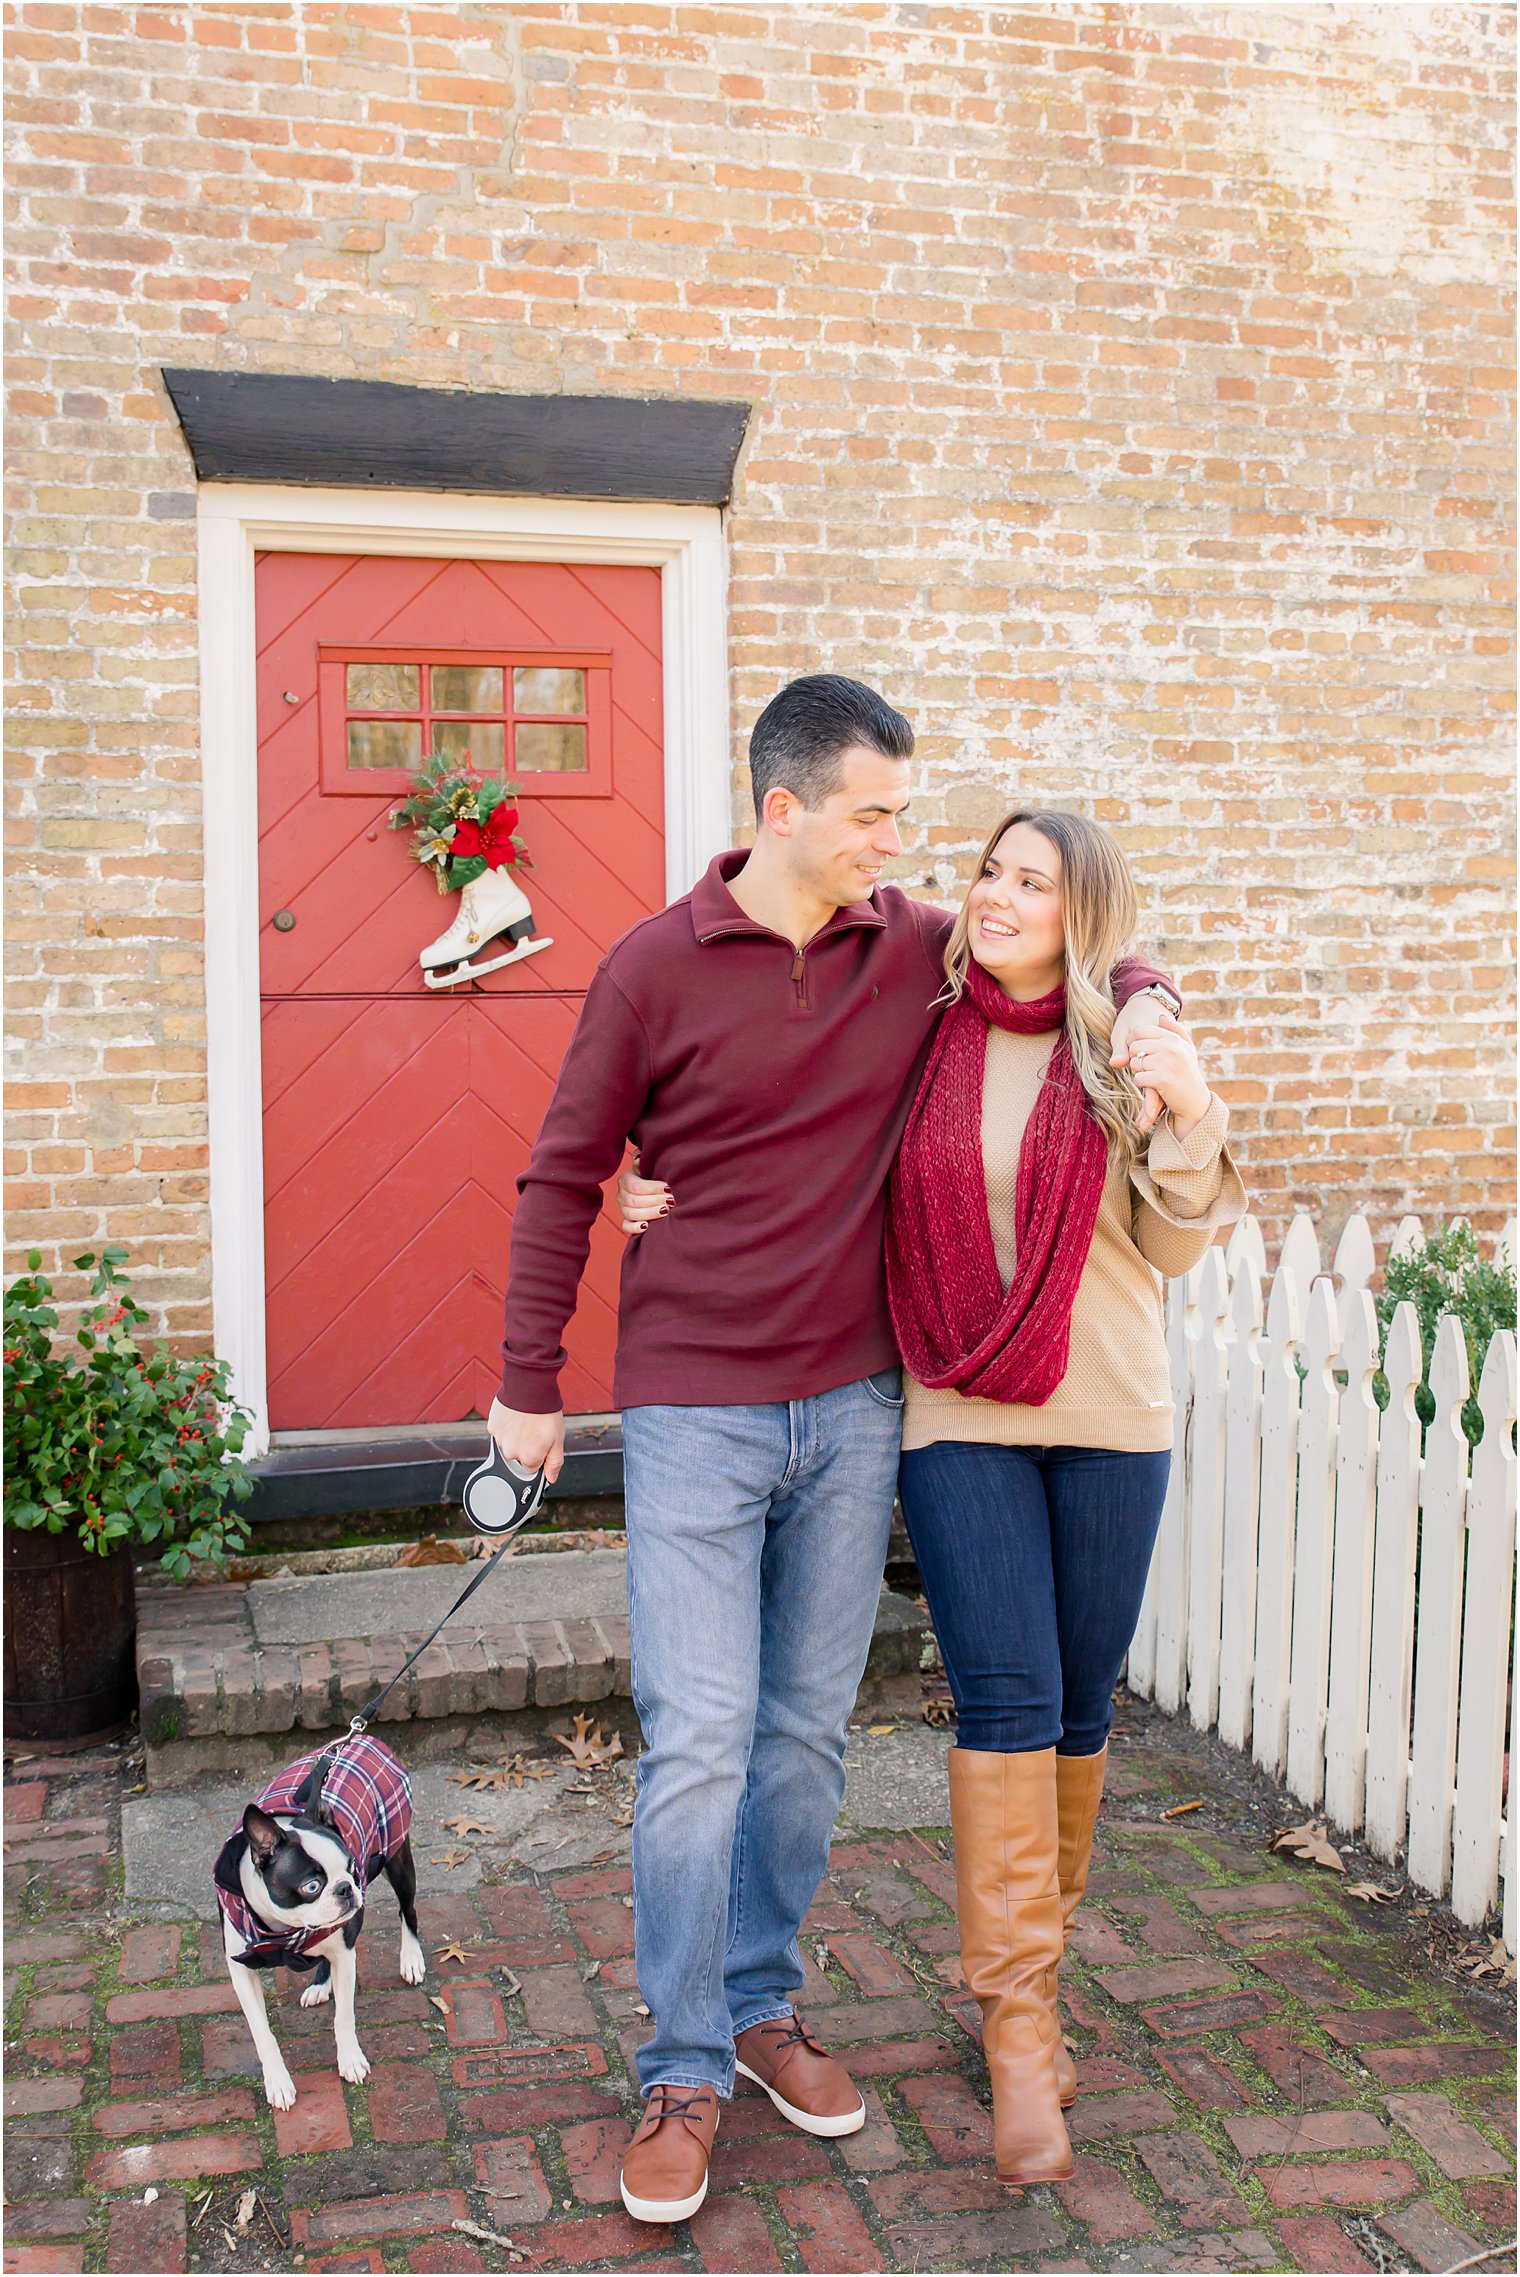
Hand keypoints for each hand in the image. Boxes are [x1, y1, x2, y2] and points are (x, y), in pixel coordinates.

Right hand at [487, 1397, 564, 1483]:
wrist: (530, 1388)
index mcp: (529, 1458)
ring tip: (525, 1421)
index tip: (542, 1442)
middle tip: (535, 1429)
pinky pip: (500, 1432)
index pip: (532, 1467)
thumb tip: (551, 1478)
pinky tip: (515, 1416)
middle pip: (519, 1456)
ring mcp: (500, 1440)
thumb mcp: (558, 1439)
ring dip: (515, 1436)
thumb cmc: (546, 1412)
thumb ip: (554, 1462)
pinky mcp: (492, 1427)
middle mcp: (512, 1452)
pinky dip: (506, 1427)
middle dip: (526, 1446)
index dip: (539, 1454)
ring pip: (508, 1444)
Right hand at [615, 1146, 672, 1237]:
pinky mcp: (627, 1221)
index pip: (636, 1186)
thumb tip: (639, 1158)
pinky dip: (635, 1228)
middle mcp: (621, 1194)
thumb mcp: (648, 1166)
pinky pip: (626, 1227)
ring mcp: (623, 1209)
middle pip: (634, 1201)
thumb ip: (643, 1161)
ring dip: (650, 1213)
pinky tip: (646, 1226)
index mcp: (625, 1180)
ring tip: (666, 1211)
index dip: (653, 1188)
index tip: (668, 1188)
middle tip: (671, 1201)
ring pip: (631, 1214)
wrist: (651, 1189)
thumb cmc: (651, 1174)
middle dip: (655, 1201)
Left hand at [1111, 1008, 1210, 1136]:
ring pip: (1135, 1063)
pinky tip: (1154, 1085)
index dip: (1133, 1041)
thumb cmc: (1188, 1073)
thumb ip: (1175, 1030)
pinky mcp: (1162, 1079)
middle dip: (1136, 1059)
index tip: (1139, 1052)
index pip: (1139, 1031)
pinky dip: (1143, 1084)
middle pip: (1134, 1047)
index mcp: (1173, 1038)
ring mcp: (1167, 1063)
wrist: (1195, 1100)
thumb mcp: (1186, 1049)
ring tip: (1154, 1076)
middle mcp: (1171, 1047)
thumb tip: (1160, 1016)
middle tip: (1148, 1067)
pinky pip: (1138, 1078)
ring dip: (1140, 1072)